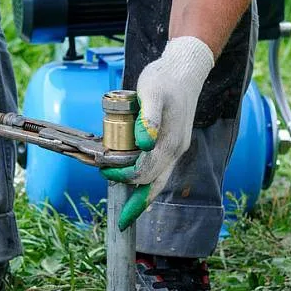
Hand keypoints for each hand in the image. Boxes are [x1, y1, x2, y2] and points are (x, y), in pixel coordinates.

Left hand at [102, 37, 213, 229]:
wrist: (186, 69)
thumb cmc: (165, 78)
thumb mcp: (152, 93)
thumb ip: (149, 118)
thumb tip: (144, 144)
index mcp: (169, 143)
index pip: (144, 172)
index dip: (123, 176)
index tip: (104, 170)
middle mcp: (175, 150)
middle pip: (155, 186)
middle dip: (137, 204)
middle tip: (122, 221)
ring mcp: (175, 148)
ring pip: (159, 181)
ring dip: (143, 196)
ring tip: (129, 211)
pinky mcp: (172, 143)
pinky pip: (160, 171)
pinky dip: (148, 183)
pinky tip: (139, 187)